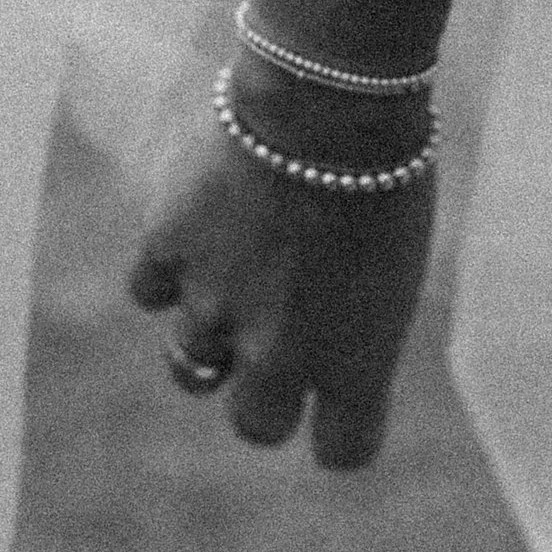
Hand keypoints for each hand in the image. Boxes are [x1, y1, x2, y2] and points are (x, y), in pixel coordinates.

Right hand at [127, 68, 437, 467]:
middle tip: (273, 339)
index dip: (341, 427)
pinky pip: (151, 289)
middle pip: (257, 424)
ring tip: (235, 270)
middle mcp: (280, 356)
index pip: (343, 450)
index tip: (340, 402)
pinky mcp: (168, 252)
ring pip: (191, 364)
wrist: (326, 100)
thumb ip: (359, 319)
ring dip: (212, 328)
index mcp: (356, 365)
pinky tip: (197, 229)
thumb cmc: (388, 169)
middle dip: (264, 391)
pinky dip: (169, 267)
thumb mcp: (400, 262)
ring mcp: (215, 306)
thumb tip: (328, 333)